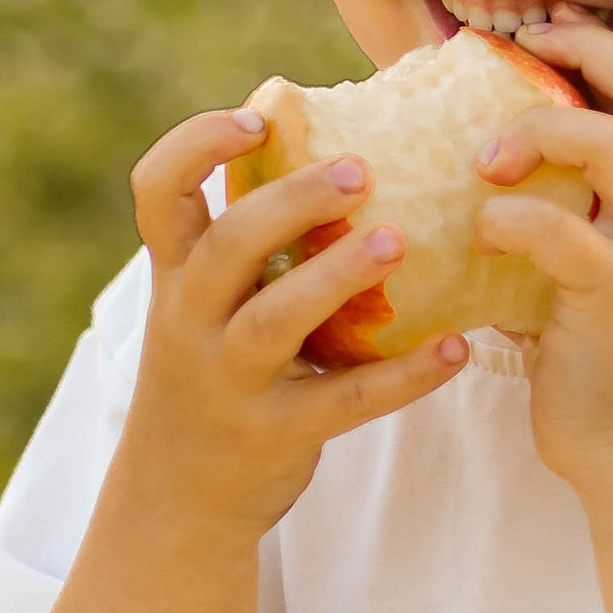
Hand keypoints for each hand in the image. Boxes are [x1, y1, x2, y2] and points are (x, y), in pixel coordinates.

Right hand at [120, 107, 467, 541]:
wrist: (177, 495)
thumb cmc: (214, 370)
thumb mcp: (205, 304)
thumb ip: (248, 242)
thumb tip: (341, 146)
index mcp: (176, 274)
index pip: (158, 191)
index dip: (197, 144)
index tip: (257, 117)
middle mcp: (191, 319)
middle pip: (230, 244)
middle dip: (293, 201)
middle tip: (362, 170)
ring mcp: (230, 380)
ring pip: (276, 319)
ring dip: (337, 275)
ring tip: (398, 241)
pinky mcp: (277, 433)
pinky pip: (346, 400)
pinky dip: (405, 376)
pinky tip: (455, 348)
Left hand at [472, 18, 612, 489]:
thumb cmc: (598, 364)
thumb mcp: (588, 274)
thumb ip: (555, 222)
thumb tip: (467, 184)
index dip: (600, 45)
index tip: (538, 37)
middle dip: (586, 52)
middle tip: (522, 55)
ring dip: (541, 132)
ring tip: (486, 160)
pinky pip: (563, 235)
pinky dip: (511, 222)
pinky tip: (479, 237)